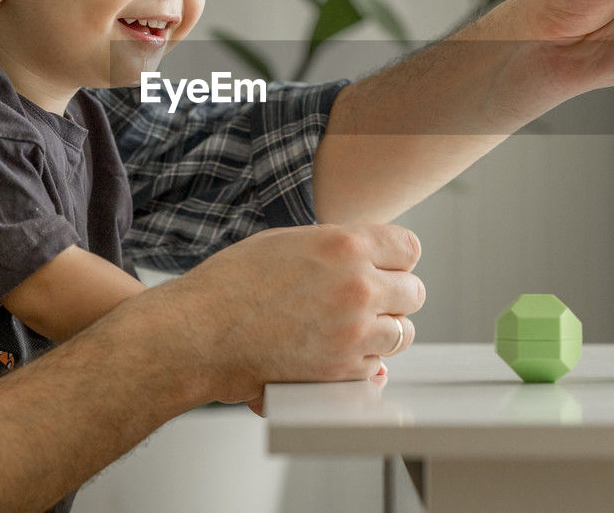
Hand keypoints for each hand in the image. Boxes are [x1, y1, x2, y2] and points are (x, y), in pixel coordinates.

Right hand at [147, 223, 422, 409]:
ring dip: (383, 332)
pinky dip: (362, 363)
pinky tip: (332, 352)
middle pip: (414, 291)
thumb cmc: (231, 285)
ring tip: (350, 329)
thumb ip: (336, 249)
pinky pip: (378, 367)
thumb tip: (369, 261)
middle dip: (394, 297)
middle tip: (366, 302)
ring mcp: (354, 331)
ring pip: (403, 333)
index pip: (408, 248)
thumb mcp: (288, 243)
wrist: (199, 334)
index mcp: (345, 244)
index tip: (384, 268)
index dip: (395, 260)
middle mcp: (358, 286)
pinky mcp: (343, 370)